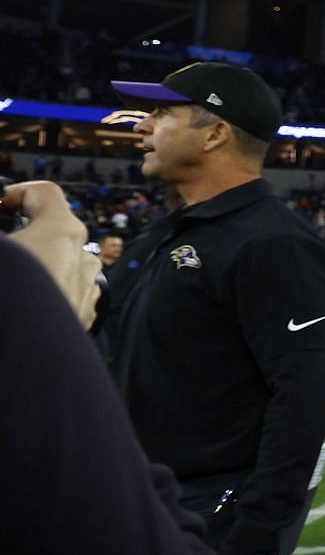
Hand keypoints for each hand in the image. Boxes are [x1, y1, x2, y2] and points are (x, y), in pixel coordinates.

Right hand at [3, 181, 102, 328]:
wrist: (25, 361)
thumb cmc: (7, 299)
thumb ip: (1, 232)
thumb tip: (8, 248)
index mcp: (61, 231)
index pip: (44, 193)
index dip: (14, 193)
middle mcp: (82, 257)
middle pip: (54, 229)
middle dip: (22, 233)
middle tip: (4, 250)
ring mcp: (86, 289)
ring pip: (62, 262)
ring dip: (36, 263)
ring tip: (11, 278)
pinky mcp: (83, 319)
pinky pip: (65, 293)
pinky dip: (45, 291)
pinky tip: (23, 304)